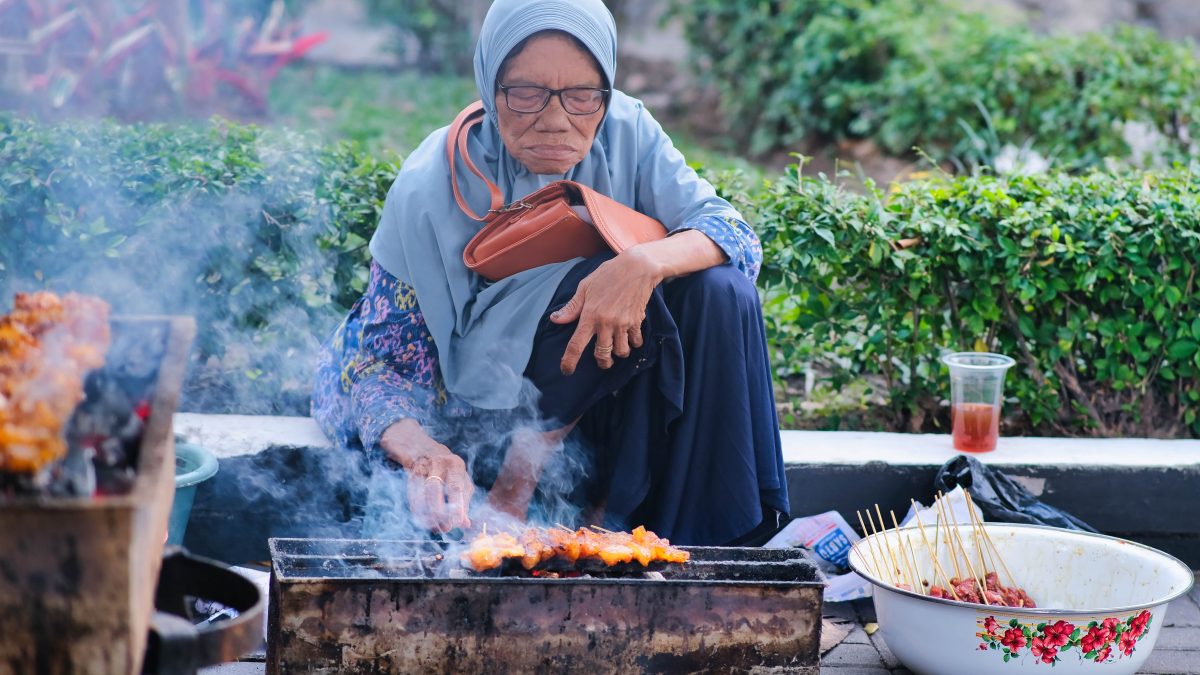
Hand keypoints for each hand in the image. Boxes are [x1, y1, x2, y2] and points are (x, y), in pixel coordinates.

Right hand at [380, 419, 472, 531]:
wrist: (420, 446)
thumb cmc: (445, 468)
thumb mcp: (459, 480)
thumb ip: (463, 501)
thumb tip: (466, 524)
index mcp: (456, 465)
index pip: (457, 487)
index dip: (458, 506)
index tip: (459, 523)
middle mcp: (440, 462)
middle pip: (438, 488)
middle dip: (441, 511)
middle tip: (445, 528)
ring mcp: (424, 465)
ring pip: (424, 490)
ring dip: (428, 511)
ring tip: (433, 527)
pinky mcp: (411, 470)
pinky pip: (412, 490)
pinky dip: (416, 506)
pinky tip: (420, 516)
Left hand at [550, 247, 660, 373]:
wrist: (637, 267)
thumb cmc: (608, 274)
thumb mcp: (585, 287)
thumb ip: (572, 307)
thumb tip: (556, 320)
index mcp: (590, 315)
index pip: (576, 345)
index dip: (569, 361)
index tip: (566, 371)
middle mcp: (606, 323)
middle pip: (602, 355)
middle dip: (602, 362)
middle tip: (602, 361)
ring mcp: (623, 324)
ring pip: (621, 352)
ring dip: (618, 354)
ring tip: (616, 349)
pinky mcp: (637, 321)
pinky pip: (636, 342)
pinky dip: (633, 344)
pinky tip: (630, 338)